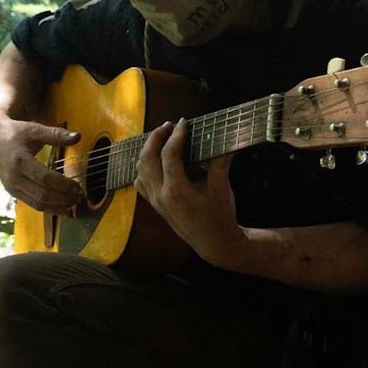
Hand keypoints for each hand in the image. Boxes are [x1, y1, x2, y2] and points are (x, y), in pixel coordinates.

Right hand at [0, 111, 82, 215]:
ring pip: (37, 204)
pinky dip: (48, 208)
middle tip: (79, 196)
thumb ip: (56, 134)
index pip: (44, 178)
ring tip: (73, 206)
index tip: (77, 186)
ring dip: (57, 207)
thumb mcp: (35, 129)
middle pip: (42, 194)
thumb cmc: (16, 133)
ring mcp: (12, 187)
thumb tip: (79, 136)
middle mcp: (14, 177)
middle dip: (62, 198)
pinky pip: (32, 204)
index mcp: (19, 160)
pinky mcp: (12, 192)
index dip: (62, 184)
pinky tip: (62, 208)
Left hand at [137, 118, 243, 266]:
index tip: (183, 123)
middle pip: (147, 158)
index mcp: (176, 191)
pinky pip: (141, 182)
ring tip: (162, 137)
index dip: (176, 135)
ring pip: (140, 169)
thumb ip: (219, 162)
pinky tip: (156, 160)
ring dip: (148, 150)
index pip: (169, 155)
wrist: (214, 243)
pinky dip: (144, 167)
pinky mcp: (155, 205)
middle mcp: (161, 196)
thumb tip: (227, 139)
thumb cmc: (220, 217)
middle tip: (169, 126)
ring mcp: (155, 202)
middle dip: (156, 138)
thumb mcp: (222, 189)